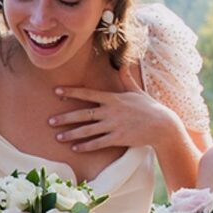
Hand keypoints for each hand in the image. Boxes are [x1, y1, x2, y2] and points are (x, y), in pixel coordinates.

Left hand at [49, 68, 177, 152]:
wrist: (162, 125)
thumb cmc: (149, 107)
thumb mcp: (136, 91)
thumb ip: (125, 79)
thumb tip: (122, 64)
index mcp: (113, 98)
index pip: (88, 93)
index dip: (71, 92)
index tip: (56, 91)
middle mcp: (110, 111)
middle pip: (83, 114)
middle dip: (65, 117)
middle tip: (50, 121)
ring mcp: (114, 125)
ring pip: (88, 130)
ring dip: (72, 134)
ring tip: (58, 137)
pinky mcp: (118, 138)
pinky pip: (99, 143)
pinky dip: (86, 146)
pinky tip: (75, 148)